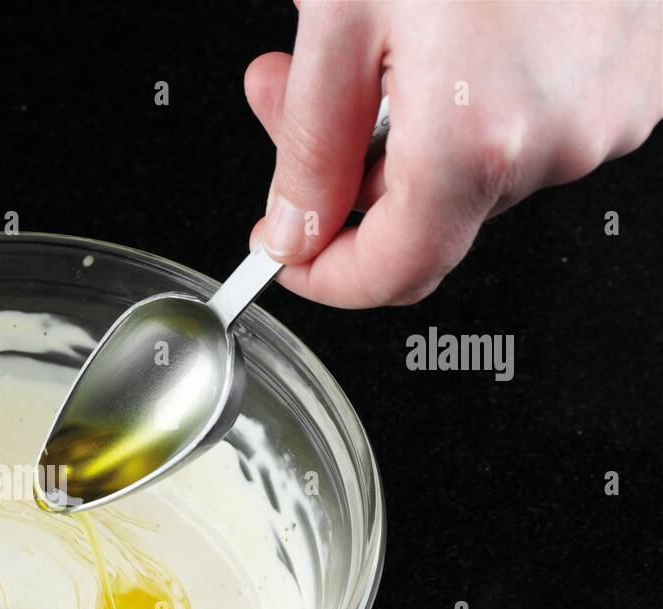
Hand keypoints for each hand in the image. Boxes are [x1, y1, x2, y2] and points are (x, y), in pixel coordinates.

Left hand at [245, 0, 662, 307]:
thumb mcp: (343, 17)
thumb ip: (309, 148)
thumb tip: (295, 230)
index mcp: (475, 141)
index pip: (391, 273)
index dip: (324, 275)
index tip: (288, 251)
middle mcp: (555, 143)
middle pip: (424, 220)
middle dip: (343, 174)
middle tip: (287, 97)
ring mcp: (605, 115)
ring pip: (471, 174)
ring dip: (399, 130)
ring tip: (371, 40)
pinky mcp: (632, 84)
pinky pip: (528, 129)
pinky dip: (467, 104)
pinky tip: (444, 36)